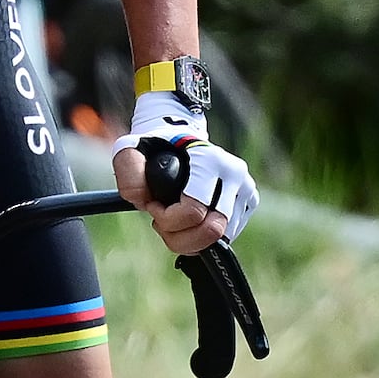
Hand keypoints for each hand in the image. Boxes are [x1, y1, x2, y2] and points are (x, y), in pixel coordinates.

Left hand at [116, 90, 259, 257]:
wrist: (180, 137)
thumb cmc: (156, 146)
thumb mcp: (131, 149)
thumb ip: (129, 172)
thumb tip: (143, 200)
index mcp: (212, 160)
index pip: (194, 212)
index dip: (167, 219)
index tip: (153, 206)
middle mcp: (235, 174)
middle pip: (212, 230)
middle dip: (180, 237)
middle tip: (162, 222)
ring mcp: (247, 189)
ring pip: (221, 238)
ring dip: (191, 240)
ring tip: (173, 220)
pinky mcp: (249, 202)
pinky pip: (227, 236)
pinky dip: (204, 238)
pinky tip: (189, 221)